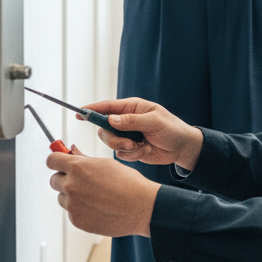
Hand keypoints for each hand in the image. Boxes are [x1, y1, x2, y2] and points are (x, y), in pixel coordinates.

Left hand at [47, 145, 157, 237]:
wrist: (141, 208)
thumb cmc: (128, 183)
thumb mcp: (105, 164)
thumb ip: (83, 158)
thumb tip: (71, 151)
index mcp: (78, 167)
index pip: (51, 160)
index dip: (56, 160)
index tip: (60, 163)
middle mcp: (71, 185)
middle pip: (54, 180)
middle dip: (64, 179)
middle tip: (82, 181)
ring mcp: (73, 205)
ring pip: (62, 197)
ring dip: (72, 196)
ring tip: (95, 196)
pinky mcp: (77, 220)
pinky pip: (72, 212)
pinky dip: (81, 210)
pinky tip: (98, 207)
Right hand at [80, 97, 203, 171]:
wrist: (182, 149)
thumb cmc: (172, 129)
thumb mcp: (154, 122)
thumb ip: (132, 121)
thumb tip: (111, 119)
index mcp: (132, 108)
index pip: (107, 107)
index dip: (92, 109)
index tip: (79, 113)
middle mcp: (127, 121)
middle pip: (104, 128)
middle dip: (113, 138)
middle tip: (129, 142)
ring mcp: (127, 135)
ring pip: (111, 142)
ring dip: (124, 147)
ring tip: (140, 147)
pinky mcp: (130, 149)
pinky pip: (120, 153)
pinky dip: (131, 155)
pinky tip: (144, 151)